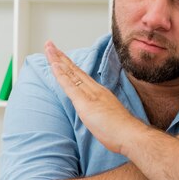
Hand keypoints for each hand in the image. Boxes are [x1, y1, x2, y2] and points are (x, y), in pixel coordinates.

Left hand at [44, 40, 144, 154]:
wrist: (130, 134)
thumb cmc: (121, 131)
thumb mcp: (109, 117)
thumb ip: (100, 112)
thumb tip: (95, 115)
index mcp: (100, 93)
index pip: (80, 76)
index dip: (69, 65)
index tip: (60, 56)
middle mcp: (95, 90)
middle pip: (74, 70)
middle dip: (61, 57)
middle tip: (50, 45)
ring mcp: (90, 95)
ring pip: (71, 74)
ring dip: (58, 60)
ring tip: (49, 48)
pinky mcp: (85, 103)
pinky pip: (70, 86)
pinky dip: (62, 75)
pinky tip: (54, 65)